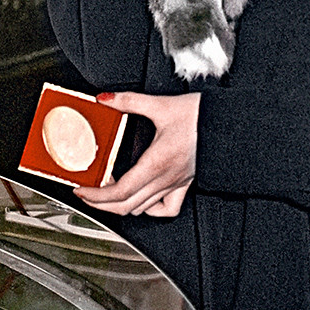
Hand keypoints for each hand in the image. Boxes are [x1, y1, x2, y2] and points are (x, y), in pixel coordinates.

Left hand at [74, 91, 200, 215]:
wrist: (228, 123)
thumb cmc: (200, 116)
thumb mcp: (159, 105)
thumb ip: (128, 101)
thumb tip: (105, 99)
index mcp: (156, 163)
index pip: (119, 192)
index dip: (96, 196)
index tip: (82, 191)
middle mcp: (166, 179)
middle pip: (126, 206)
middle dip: (101, 204)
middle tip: (87, 194)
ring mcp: (176, 184)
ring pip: (143, 210)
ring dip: (121, 205)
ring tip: (108, 192)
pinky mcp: (185, 183)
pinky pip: (166, 209)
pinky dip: (150, 209)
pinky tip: (142, 199)